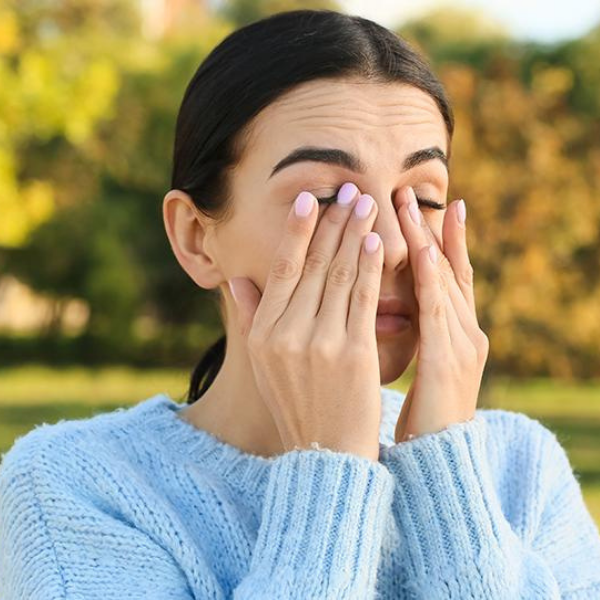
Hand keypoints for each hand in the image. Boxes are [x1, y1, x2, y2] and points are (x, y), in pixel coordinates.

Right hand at [228, 183, 384, 461]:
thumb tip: (236, 279)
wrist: (326, 454)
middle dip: (334, 222)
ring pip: (341, 275)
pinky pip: (364, 299)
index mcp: (264, 332)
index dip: (298, 231)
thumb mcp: (263, 364)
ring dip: (355, 235)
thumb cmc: (297, 403)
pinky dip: (371, 267)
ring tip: (368, 203)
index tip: (310, 199)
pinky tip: (377, 242)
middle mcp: (287, 333)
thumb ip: (249, 318)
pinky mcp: (354, 353)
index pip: (283, 269)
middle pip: (314, 265)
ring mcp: (321, 342)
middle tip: (349, 188)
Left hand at [394, 187, 488, 442]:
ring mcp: (462, 343)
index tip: (419, 208)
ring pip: (444, 281)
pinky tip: (419, 251)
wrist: (438, 462)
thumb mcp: (420, 368)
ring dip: (427, 240)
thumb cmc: (422, 415)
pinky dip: (430, 278)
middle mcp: (465, 331)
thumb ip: (409, 335)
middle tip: (410, 192)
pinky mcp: (450, 361)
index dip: (435, 241)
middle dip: (429, 229)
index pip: (444, 276)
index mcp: (454, 333)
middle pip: (447, 269)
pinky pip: (437, 310)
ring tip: (411, 207)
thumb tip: (382, 309)